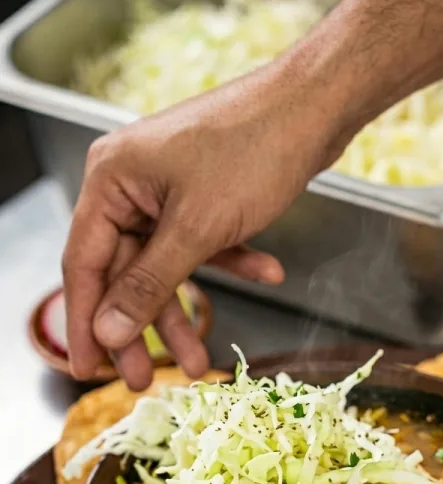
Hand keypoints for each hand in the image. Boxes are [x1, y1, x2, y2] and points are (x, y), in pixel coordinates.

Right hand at [62, 61, 340, 389]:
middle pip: (125, 273)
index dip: (85, 323)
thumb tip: (110, 331)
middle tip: (144, 380)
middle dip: (142, 328)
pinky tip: (267, 273)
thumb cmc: (254, 149)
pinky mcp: (204, 194)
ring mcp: (169, 189)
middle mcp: (131, 185)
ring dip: (186, 311)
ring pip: (167, 266)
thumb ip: (150, 284)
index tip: (89, 371)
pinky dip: (231, 263)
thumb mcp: (197, 229)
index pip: (84, 265)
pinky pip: (204, 243)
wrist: (316, 104)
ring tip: (201, 362)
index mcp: (111, 182)